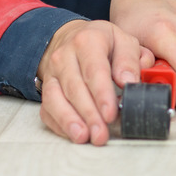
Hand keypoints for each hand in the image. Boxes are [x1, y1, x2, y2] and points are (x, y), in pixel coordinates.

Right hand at [37, 20, 153, 144]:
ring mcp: (52, 73)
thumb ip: (130, 61)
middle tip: (101, 134)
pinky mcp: (45, 88)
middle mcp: (65, 56)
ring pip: (55, 99)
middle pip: (75, 88)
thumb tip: (129, 82)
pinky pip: (47, 109)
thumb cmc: (103, 43)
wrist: (72, 37)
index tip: (110, 113)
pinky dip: (59, 124)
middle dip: (89, 114)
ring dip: (70, 121)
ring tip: (84, 137)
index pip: (94, 70)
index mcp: (88, 41)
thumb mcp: (123, 42)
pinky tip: (74, 134)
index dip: (102, 94)